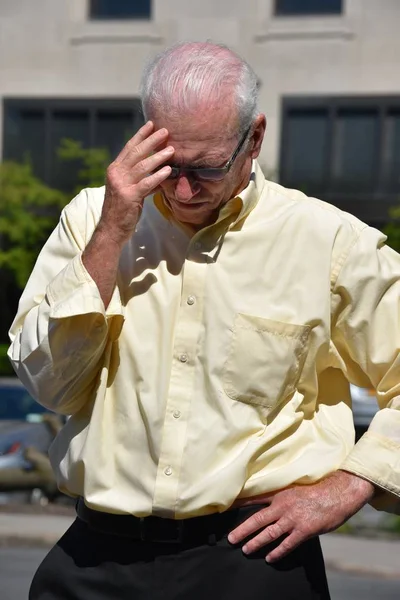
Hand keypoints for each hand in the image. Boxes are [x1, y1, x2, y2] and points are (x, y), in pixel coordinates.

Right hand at [99, 121, 173, 246]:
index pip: (129, 148)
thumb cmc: (122, 210)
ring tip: (172, 150)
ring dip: (159, 157)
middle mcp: (116, 173)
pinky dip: (158, 176)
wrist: (111, 228)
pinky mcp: (129, 196)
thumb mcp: (129, 189)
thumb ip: (141, 178)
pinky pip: (146, 183)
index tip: (151, 124)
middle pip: (136, 153)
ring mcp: (122, 184)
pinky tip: (168, 170)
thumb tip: (158, 171)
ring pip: (143, 166)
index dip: (141, 135)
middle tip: (165, 131)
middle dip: (152, 140)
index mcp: (115, 169)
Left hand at [228, 470, 374, 562]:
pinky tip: (270, 558)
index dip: (240, 503)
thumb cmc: (318, 489)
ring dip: (255, 542)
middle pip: (257, 519)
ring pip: (269, 533)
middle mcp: (283, 505)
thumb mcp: (296, 488)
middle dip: (242, 529)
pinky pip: (287, 544)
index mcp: (280, 493)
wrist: (338, 493)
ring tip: (245, 549)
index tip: (226, 508)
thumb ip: (283, 497)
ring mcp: (293, 518)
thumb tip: (273, 504)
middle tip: (230, 538)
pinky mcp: (304, 530)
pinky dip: (277, 552)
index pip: (255, 498)